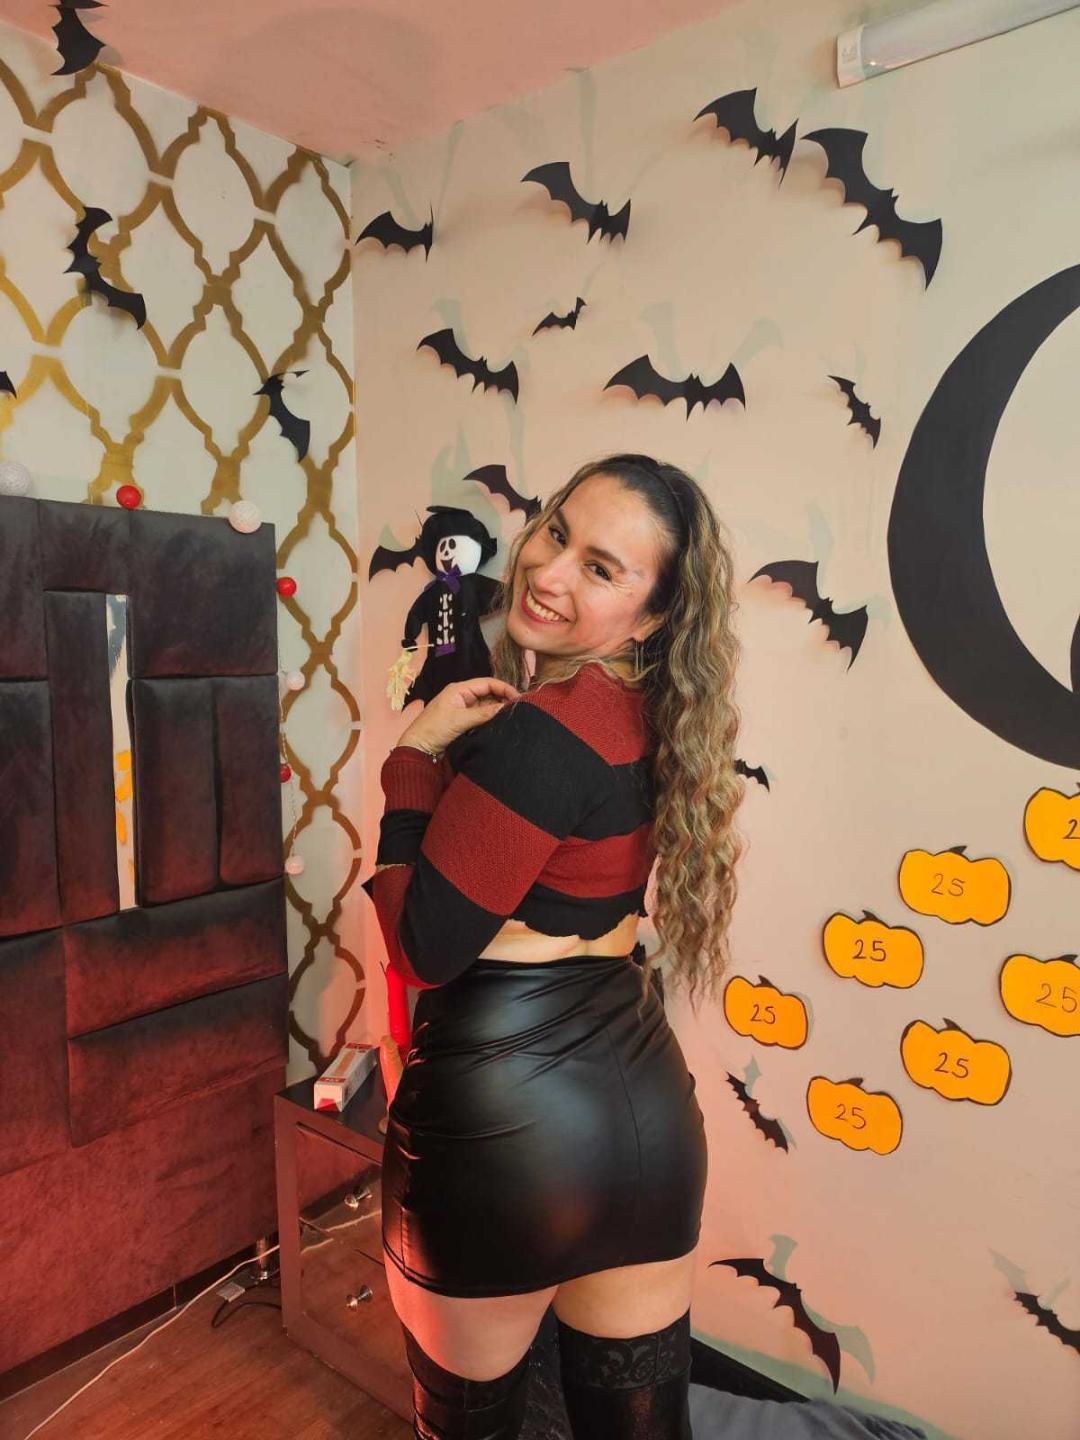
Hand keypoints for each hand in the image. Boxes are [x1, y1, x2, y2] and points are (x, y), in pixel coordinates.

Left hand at [398, 676, 520, 753]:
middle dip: (503, 699)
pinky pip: (482, 716)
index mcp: (459, 689)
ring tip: (512, 716)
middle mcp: (462, 696)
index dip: (504, 688)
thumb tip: (506, 708)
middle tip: (519, 709)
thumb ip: (484, 713)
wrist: (418, 748)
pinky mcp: (464, 721)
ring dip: (498, 710)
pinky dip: (491, 719)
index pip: (487, 683)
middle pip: (488, 693)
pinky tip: (500, 723)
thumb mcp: (460, 720)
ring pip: (486, 705)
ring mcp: (463, 709)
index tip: (518, 697)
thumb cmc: (434, 730)